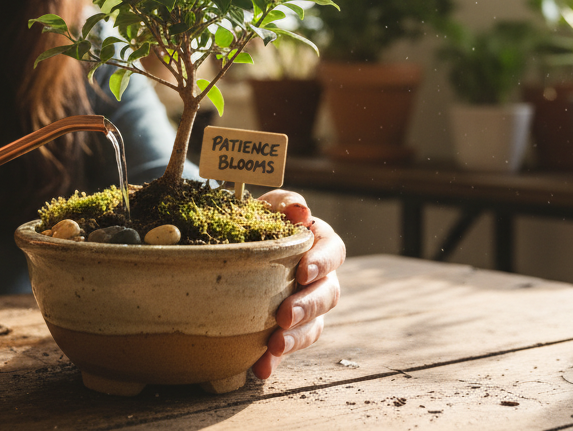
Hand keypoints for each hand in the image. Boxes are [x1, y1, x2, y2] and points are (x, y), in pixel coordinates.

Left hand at [252, 189, 345, 379]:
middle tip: (285, 315)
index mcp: (320, 245)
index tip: (303, 272)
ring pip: (314, 327)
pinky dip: (275, 361)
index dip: (322, 263)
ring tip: (274, 346)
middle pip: (328, 295)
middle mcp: (321, 279)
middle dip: (308, 306)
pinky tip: (260, 368)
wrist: (238, 247)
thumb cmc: (261, 222)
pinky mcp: (290, 331)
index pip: (334, 251)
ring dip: (296, 338)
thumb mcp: (270, 206)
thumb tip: (300, 211)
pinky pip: (288, 349)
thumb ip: (286, 204)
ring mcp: (308, 308)